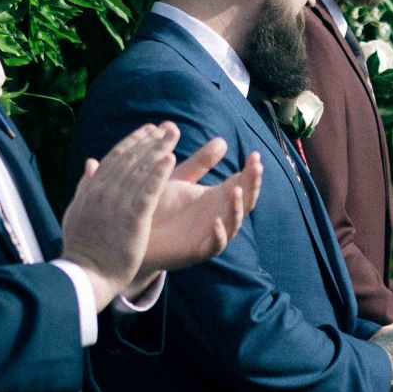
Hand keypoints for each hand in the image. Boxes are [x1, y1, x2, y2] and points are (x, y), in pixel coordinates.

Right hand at [61, 124, 179, 309]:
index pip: (115, 158)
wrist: (85, 275)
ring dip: (158, 150)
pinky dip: (159, 173)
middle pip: (130, 159)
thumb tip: (90, 163)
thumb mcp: (76, 212)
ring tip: (172, 135)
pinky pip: (149, 191)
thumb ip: (84, 186)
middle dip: (150, 141)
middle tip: (167, 127)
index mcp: (92, 189)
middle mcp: (104, 192)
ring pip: (140, 170)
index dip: (133, 142)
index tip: (147, 130)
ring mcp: (118, 204)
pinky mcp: (132, 219)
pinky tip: (171, 159)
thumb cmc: (82, 248)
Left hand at [141, 137, 261, 283]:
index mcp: (217, 197)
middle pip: (245, 201)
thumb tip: (222, 140)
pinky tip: (215, 221)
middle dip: (252, 185)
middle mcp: (219, 215)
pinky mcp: (197, 251)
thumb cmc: (158, 205)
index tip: (255, 155)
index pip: (242, 183)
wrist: (136, 232)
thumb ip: (200, 163)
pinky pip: (215, 246)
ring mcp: (211, 234)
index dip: (251, 171)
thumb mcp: (180, 179)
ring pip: (233, 224)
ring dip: (237, 208)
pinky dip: (218, 235)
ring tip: (236, 190)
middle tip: (256, 167)